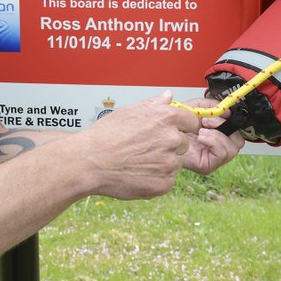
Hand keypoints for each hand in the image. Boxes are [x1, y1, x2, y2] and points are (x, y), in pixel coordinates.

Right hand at [77, 91, 198, 199]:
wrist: (89, 162)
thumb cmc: (104, 136)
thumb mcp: (129, 111)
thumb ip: (153, 104)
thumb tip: (168, 96)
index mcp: (166, 118)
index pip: (191, 121)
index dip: (181, 126)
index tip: (171, 131)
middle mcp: (172, 139)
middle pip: (182, 143)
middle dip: (169, 146)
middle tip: (145, 148)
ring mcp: (169, 163)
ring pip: (174, 163)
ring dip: (162, 164)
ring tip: (137, 161)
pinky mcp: (163, 184)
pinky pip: (167, 181)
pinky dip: (155, 180)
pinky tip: (137, 174)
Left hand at [174, 97, 243, 174]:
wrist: (162, 134)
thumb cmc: (175, 125)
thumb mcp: (196, 108)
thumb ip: (211, 105)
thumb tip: (227, 110)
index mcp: (217, 134)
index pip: (237, 131)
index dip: (233, 121)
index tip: (223, 112)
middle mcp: (218, 147)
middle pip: (239, 141)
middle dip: (224, 126)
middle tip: (207, 121)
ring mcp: (214, 158)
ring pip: (232, 148)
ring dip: (217, 134)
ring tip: (201, 130)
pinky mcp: (208, 165)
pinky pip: (222, 154)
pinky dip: (213, 141)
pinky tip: (201, 137)